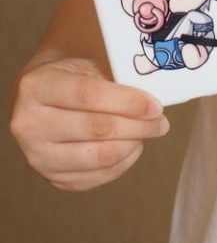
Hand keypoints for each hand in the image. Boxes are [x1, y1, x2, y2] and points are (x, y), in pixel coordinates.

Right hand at [10, 57, 168, 191]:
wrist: (47, 97)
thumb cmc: (76, 77)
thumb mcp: (91, 64)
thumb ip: (119, 79)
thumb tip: (156, 102)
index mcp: (36, 86)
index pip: (89, 95)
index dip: (128, 102)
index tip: (156, 106)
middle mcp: (28, 124)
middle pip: (96, 128)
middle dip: (139, 126)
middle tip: (162, 122)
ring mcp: (37, 155)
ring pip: (99, 156)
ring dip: (134, 143)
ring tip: (149, 130)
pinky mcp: (52, 178)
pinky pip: (98, 176)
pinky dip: (124, 161)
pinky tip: (133, 145)